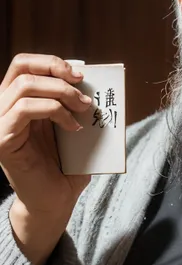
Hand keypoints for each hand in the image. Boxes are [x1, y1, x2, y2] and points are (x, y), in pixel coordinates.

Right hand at [0, 54, 92, 264]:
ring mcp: (0, 123)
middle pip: (22, 67)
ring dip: (61, 93)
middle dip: (56, 71)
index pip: (24, 64)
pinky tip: (73, 128)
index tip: (80, 74)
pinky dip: (55, 111)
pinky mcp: (2, 140)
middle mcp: (4, 108)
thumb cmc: (64, 168)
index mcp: (18, 101)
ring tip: (83, 109)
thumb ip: (72, 104)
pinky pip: (25, 109)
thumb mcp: (71, 128)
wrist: (55, 202)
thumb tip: (90, 81)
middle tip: (83, 88)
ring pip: (25, 86)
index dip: (51, 62)